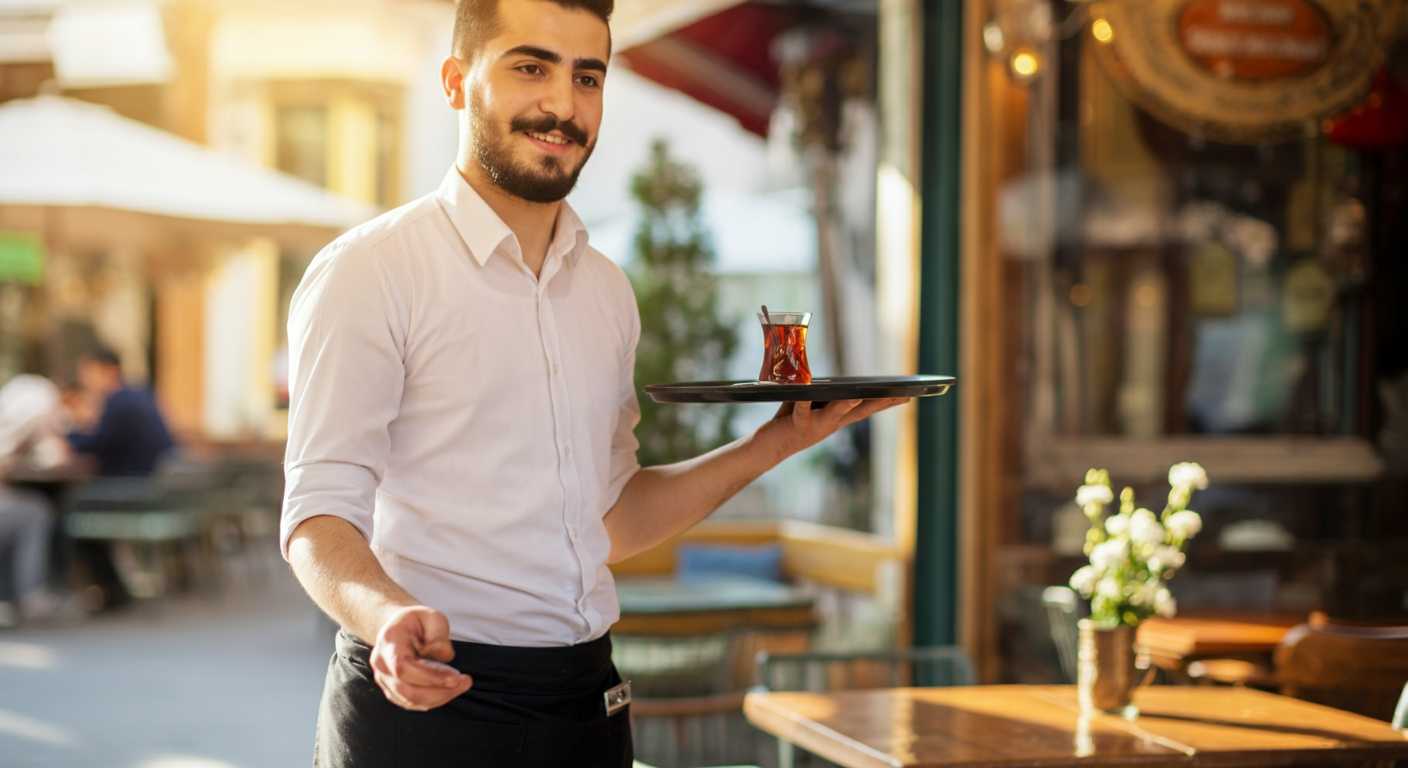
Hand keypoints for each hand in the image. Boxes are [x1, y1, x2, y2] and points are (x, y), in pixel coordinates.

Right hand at [369, 606, 473, 710]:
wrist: (399, 627)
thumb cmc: (417, 621)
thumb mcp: (432, 616)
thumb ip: (439, 634)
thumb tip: (443, 656)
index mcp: (389, 642)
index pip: (403, 668)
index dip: (429, 677)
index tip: (455, 678)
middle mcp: (381, 664)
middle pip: (408, 691)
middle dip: (440, 692)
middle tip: (465, 682)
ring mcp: (385, 680)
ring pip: (411, 701)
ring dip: (440, 698)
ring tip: (461, 684)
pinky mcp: (393, 691)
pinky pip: (413, 703)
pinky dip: (433, 700)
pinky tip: (448, 689)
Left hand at [761, 397, 909, 457]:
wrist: (769, 448)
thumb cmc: (790, 421)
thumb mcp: (812, 405)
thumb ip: (824, 394)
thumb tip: (837, 378)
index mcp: (837, 419)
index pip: (866, 408)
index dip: (886, 402)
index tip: (907, 395)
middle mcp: (832, 424)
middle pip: (860, 410)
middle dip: (880, 402)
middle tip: (900, 394)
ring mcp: (816, 426)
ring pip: (836, 412)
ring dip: (847, 403)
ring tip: (857, 394)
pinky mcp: (797, 424)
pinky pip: (802, 409)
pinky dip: (804, 401)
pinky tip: (806, 391)